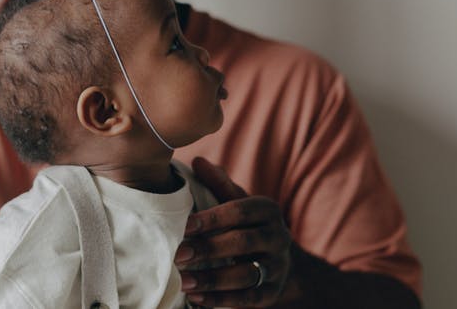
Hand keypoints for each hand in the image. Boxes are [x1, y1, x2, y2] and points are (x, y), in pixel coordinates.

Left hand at [177, 157, 292, 306]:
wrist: (276, 257)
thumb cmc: (246, 224)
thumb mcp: (237, 201)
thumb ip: (218, 184)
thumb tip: (198, 161)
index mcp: (267, 210)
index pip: (239, 211)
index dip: (211, 219)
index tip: (184, 226)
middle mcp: (278, 236)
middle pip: (243, 242)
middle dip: (208, 249)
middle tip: (178, 255)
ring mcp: (278, 266)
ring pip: (246, 274)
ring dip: (212, 279)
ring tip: (184, 282)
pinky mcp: (273, 292)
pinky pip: (249, 299)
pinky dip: (222, 299)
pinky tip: (197, 299)